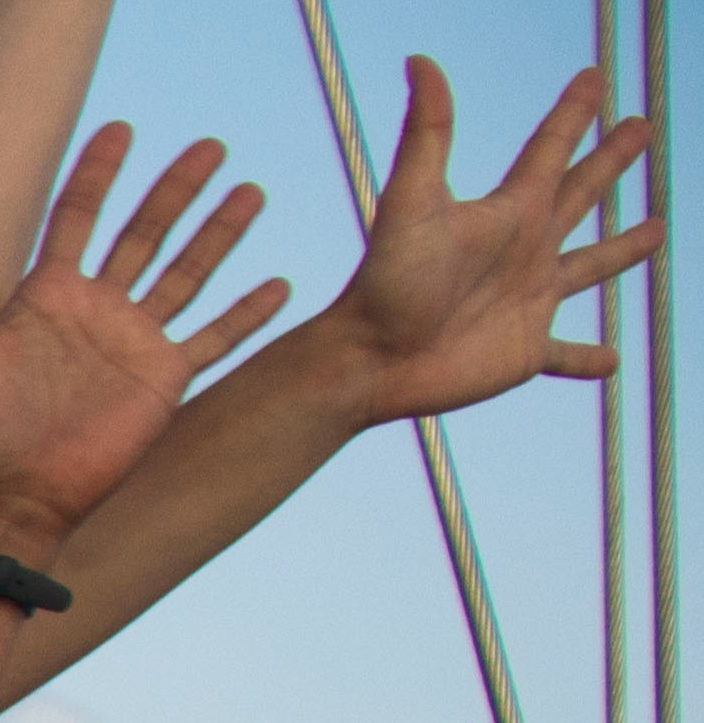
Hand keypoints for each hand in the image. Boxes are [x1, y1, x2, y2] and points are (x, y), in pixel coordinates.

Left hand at [0, 122, 285, 549]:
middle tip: (211, 145)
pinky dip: (247, 313)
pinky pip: (214, 338)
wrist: (3, 505)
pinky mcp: (162, 382)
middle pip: (144, 231)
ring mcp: (131, 344)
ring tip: (252, 191)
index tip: (121, 129)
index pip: (77, 216)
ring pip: (187, 271)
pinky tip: (280, 284)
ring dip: (220, 233)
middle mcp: (93, 313)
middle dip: (176, 188)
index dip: (97, 173)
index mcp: (44, 298)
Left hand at [317, 58, 659, 422]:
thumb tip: (420, 59)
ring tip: (655, 231)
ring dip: (621, 252)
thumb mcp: (411, 201)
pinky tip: (612, 364)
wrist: (367, 359)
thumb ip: (427, 133)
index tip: (593, 77)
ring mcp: (528, 300)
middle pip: (580, 193)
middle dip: (610, 160)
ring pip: (589, 268)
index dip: (573, 112)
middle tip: (640, 128)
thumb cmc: (387, 282)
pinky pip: (565, 355)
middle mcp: (524, 249)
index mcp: (507, 212)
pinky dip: (587, 360)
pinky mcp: (524, 352)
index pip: (549, 148)